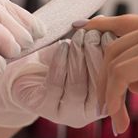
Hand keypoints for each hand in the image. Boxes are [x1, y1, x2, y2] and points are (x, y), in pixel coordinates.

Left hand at [0, 29, 115, 127]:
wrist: (25, 76)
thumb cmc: (56, 63)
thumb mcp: (79, 52)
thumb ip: (95, 42)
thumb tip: (106, 23)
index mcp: (102, 102)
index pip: (112, 81)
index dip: (110, 57)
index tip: (107, 34)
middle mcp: (87, 113)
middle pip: (97, 84)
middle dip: (95, 55)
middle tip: (92, 34)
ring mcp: (65, 114)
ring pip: (77, 84)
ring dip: (78, 57)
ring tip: (78, 37)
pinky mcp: (44, 108)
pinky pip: (56, 84)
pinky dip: (60, 62)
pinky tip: (62, 46)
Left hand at [81, 14, 137, 133]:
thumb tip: (130, 84)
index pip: (123, 22)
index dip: (99, 24)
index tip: (80, 27)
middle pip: (113, 49)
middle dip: (104, 80)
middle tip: (107, 109)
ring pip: (114, 62)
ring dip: (109, 94)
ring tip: (117, 120)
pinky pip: (123, 74)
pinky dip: (115, 96)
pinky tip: (122, 116)